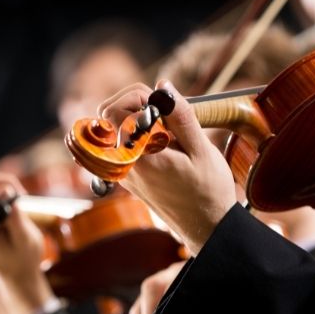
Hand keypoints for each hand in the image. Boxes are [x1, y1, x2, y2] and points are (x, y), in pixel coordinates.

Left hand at [98, 80, 237, 255]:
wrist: (206, 227)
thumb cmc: (209, 192)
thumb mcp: (201, 150)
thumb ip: (181, 116)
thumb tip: (162, 86)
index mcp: (139, 158)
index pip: (111, 112)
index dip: (134, 96)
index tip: (161, 103)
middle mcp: (124, 165)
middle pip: (106, 115)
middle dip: (131, 101)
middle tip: (161, 108)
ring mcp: (124, 172)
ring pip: (112, 128)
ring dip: (135, 115)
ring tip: (165, 124)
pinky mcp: (130, 176)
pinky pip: (121, 144)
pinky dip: (137, 132)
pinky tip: (163, 138)